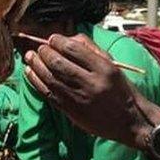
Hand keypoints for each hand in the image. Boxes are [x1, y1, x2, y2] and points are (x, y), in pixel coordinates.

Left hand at [23, 34, 159, 149]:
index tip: (52, 39)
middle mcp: (91, 83)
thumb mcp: (112, 65)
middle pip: (59, 63)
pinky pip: (48, 94)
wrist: (129, 120)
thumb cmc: (120, 89)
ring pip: (50, 78)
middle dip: (44, 53)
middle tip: (39, 48)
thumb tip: (66, 39)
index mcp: (103, 68)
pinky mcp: (70, 111)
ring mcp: (79, 98)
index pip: (74, 49)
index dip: (58, 41)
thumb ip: (90, 49)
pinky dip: (36, 81)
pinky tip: (30, 72)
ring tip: (30, 57)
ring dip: (36, 65)